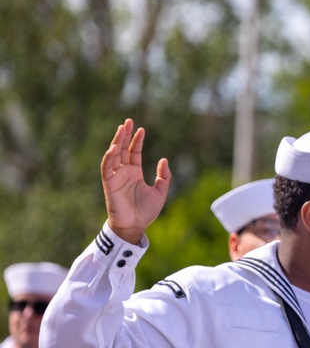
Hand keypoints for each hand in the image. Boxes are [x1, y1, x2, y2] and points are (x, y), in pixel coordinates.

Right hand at [101, 119, 171, 244]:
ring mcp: (115, 177)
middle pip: (122, 150)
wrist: (135, 226)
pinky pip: (107, 169)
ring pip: (114, 155)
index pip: (134, 153)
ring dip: (116, 141)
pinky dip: (108, 158)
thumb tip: (164, 159)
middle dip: (124, 135)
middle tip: (128, 121)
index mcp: (135, 173)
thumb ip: (164, 176)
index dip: (137, 141)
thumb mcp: (160, 192)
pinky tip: (113, 148)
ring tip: (121, 128)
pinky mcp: (109, 184)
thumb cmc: (145, 212)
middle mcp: (124, 173)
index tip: (141, 129)